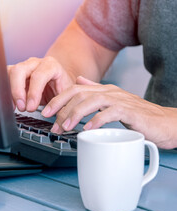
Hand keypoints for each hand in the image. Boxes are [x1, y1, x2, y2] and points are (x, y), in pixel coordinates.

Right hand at [8, 56, 73, 111]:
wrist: (60, 80)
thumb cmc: (63, 86)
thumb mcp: (67, 94)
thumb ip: (61, 103)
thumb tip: (54, 114)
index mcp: (51, 65)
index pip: (39, 76)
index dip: (33, 93)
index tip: (31, 108)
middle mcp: (36, 63)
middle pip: (20, 70)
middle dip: (18, 91)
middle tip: (22, 108)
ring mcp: (25, 66)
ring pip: (11, 73)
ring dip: (12, 92)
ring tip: (18, 107)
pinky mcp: (17, 73)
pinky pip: (7, 79)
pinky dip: (8, 92)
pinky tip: (14, 104)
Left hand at [42, 76, 176, 148]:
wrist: (163, 121)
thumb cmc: (137, 115)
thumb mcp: (112, 101)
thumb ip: (94, 91)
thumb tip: (78, 81)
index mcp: (104, 90)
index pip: (75, 89)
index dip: (59, 99)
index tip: (47, 112)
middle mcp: (110, 92)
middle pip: (79, 93)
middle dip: (61, 107)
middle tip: (52, 124)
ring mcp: (120, 100)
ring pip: (92, 101)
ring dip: (75, 114)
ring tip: (65, 128)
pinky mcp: (130, 111)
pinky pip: (110, 112)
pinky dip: (97, 120)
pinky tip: (87, 129)